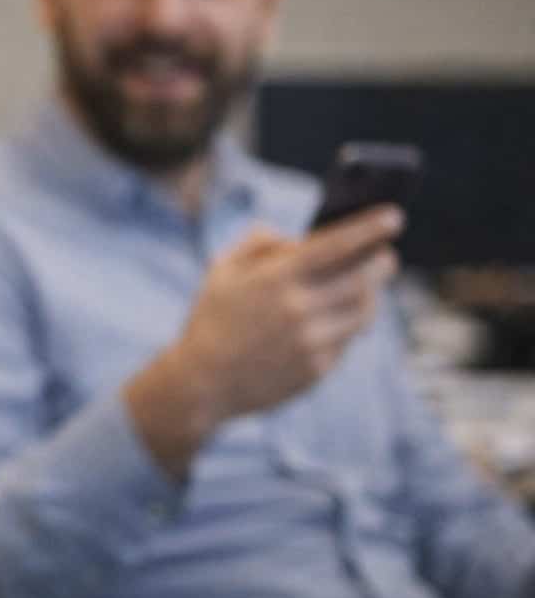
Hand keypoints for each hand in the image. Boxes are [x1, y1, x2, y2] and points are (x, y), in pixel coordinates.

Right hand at [175, 205, 403, 423]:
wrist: (203, 382)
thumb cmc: (212, 319)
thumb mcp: (222, 270)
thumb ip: (259, 242)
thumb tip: (298, 238)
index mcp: (275, 278)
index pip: (336, 246)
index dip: (369, 228)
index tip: (394, 216)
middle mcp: (298, 309)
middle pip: (363, 279)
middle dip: (381, 262)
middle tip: (386, 255)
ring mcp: (311, 342)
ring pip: (364, 311)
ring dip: (370, 294)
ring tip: (363, 286)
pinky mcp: (318, 369)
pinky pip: (348, 339)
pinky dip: (348, 324)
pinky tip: (335, 318)